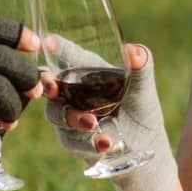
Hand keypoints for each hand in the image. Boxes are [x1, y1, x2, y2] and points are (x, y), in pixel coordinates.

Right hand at [45, 40, 176, 190]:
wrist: (145, 148)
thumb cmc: (141, 110)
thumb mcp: (143, 88)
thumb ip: (141, 66)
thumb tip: (133, 50)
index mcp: (87, 71)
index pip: (66, 55)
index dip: (54, 47)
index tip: (46, 42)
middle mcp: (72, 91)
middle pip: (49, 84)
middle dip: (46, 85)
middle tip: (51, 87)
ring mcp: (68, 116)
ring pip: (57, 114)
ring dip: (73, 118)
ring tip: (93, 124)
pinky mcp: (71, 140)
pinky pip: (71, 140)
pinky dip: (87, 142)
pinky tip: (105, 143)